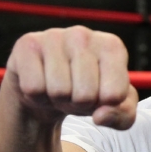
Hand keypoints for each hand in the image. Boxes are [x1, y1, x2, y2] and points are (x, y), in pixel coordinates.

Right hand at [4, 25, 136, 128]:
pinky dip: (37, 96)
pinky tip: (42, 84)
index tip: (100, 95)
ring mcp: (54, 36)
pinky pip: (33, 88)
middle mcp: (84, 35)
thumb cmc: (89, 95)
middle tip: (75, 94)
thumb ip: (123, 116)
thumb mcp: (116, 109)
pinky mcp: (27, 44)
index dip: (105, 106)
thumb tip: (101, 116)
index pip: (114, 95)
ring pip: (59, 91)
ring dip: (58, 100)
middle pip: (85, 95)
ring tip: (60, 89)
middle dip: (80, 104)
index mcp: (112, 47)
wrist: (48, 89)